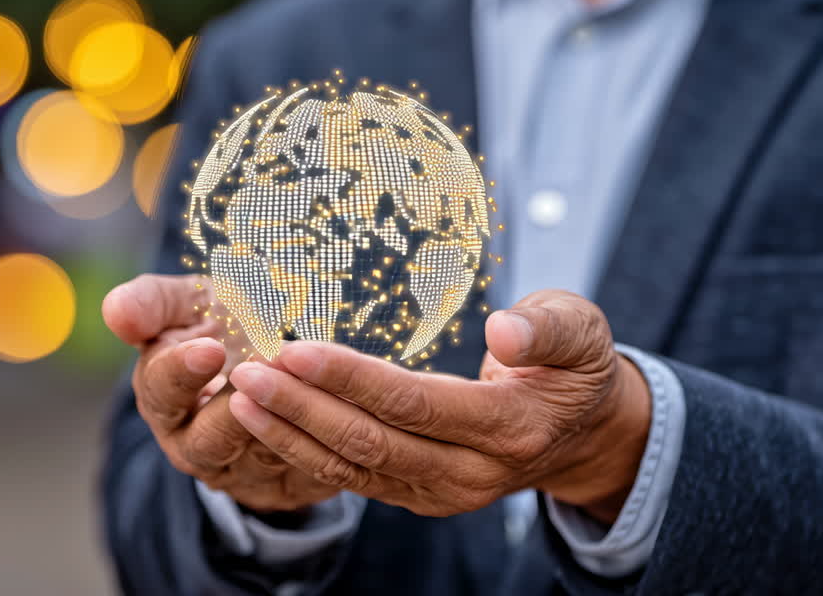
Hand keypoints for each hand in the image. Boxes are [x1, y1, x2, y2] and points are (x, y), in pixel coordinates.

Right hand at [103, 274, 339, 512]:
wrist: (271, 361)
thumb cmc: (221, 325)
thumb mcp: (186, 304)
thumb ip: (151, 304)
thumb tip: (114, 311)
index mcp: (163, 400)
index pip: (162, 392)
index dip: (183, 373)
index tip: (210, 349)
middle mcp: (197, 447)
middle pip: (210, 440)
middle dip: (237, 408)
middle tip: (264, 371)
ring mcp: (245, 472)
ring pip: (266, 455)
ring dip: (287, 421)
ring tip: (306, 381)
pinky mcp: (293, 485)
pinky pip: (312, 470)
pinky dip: (326, 441)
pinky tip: (341, 406)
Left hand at [224, 290, 650, 521]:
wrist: (580, 434)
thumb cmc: (574, 368)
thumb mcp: (582, 333)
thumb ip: (549, 328)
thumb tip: (504, 328)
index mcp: (509, 429)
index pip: (414, 404)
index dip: (351, 380)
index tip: (296, 350)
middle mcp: (470, 473)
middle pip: (371, 443)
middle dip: (303, 409)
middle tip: (247, 371)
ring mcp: (440, 493)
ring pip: (353, 469)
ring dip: (291, 434)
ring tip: (241, 395)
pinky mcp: (417, 494)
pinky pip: (353, 477)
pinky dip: (304, 450)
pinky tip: (265, 420)